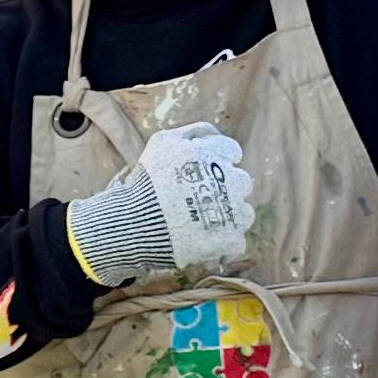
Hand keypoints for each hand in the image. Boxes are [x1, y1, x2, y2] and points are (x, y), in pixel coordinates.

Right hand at [137, 122, 252, 269]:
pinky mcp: (229, 240)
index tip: (206, 174)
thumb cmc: (145, 182)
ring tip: (203, 224)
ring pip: (244, 213)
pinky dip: (223, 244)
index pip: (232, 152)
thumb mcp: (163, 141)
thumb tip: (215, 135)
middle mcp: (231, 181)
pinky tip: (205, 243)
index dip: (219, 162)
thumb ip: (193, 133)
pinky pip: (236, 242)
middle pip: (241, 182)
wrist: (134, 222)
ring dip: (229, 217)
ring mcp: (233, 212)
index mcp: (216, 156)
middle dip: (225, 189)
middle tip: (200, 200)